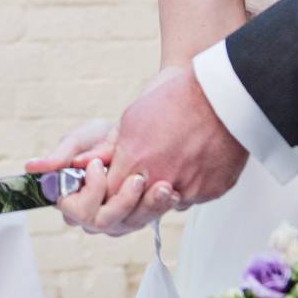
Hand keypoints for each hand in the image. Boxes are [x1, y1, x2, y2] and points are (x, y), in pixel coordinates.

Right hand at [31, 118, 173, 233]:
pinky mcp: (137, 217)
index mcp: (70, 200)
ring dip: (148, 206)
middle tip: (137, 178)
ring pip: (130, 224)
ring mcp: (116, 220)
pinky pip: (148, 219)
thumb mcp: (78, 142)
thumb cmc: (97, 138)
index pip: (78, 210)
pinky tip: (171, 192)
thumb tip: (32, 167)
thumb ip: (60, 156)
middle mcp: (91, 216)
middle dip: (123, 202)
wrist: (128, 136)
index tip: (98, 165)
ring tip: (163, 186)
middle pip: (105, 223)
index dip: (91, 192)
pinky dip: (161, 206)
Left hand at [90, 62, 247, 237]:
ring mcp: (188, 187)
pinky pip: (193, 198)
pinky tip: (193, 160)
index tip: (117, 179)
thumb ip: (106, 149)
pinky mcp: (212, 190)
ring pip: (167, 203)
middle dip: (137, 193)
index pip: (111, 194)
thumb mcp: (130, 119)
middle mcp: (160, 179)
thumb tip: (80, 164)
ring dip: (165, 190)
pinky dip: (192, 185)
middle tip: (146, 173)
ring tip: (174, 160)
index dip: (112, 189)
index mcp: (135, 161)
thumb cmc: (173, 100)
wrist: (217, 93)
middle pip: (139, 205)